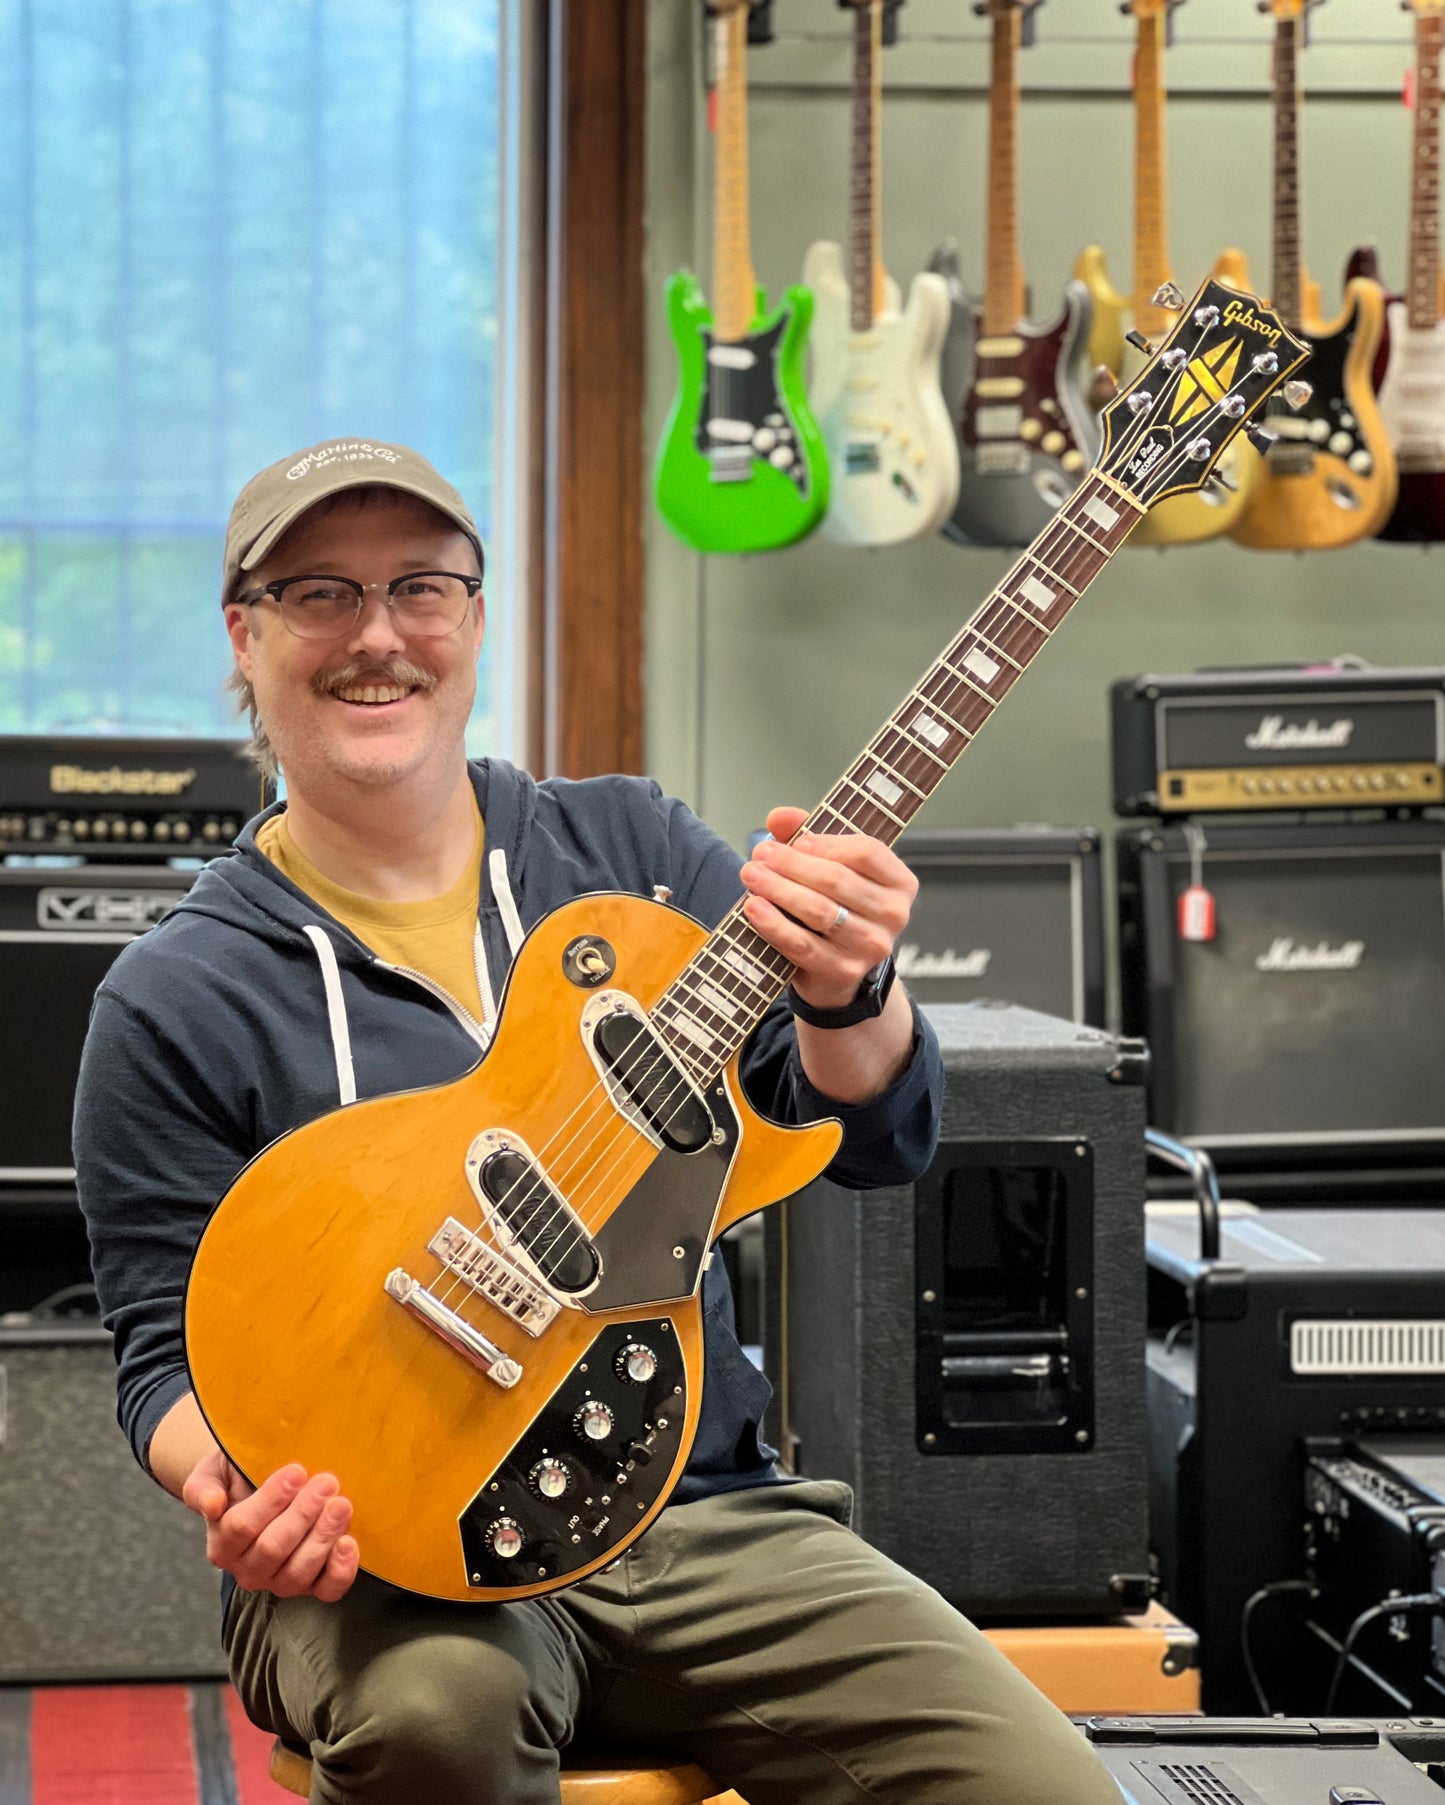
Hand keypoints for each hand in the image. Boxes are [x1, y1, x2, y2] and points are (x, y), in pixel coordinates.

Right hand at [182, 1447, 359, 1601]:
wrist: (262, 1487)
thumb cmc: (238, 1477)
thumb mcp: (214, 1473)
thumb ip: (203, 1487)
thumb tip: (211, 1504)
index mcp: (222, 1545)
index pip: (242, 1526)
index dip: (270, 1500)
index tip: (296, 1471)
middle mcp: (248, 1571)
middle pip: (273, 1548)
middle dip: (303, 1514)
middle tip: (327, 1482)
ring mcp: (280, 1581)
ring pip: (299, 1571)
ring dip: (323, 1537)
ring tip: (341, 1505)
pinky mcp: (312, 1585)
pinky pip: (326, 1590)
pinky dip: (340, 1571)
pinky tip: (349, 1543)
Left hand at [739, 805, 916, 1010]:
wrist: (838, 969)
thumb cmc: (836, 906)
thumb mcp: (831, 867)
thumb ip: (806, 834)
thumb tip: (779, 817)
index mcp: (899, 882)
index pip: (867, 852)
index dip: (826, 843)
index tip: (796, 842)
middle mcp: (893, 915)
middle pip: (837, 879)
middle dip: (792, 864)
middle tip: (760, 854)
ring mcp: (871, 946)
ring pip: (819, 911)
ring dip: (779, 889)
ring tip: (752, 875)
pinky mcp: (844, 972)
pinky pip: (802, 944)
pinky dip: (774, 924)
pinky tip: (753, 907)